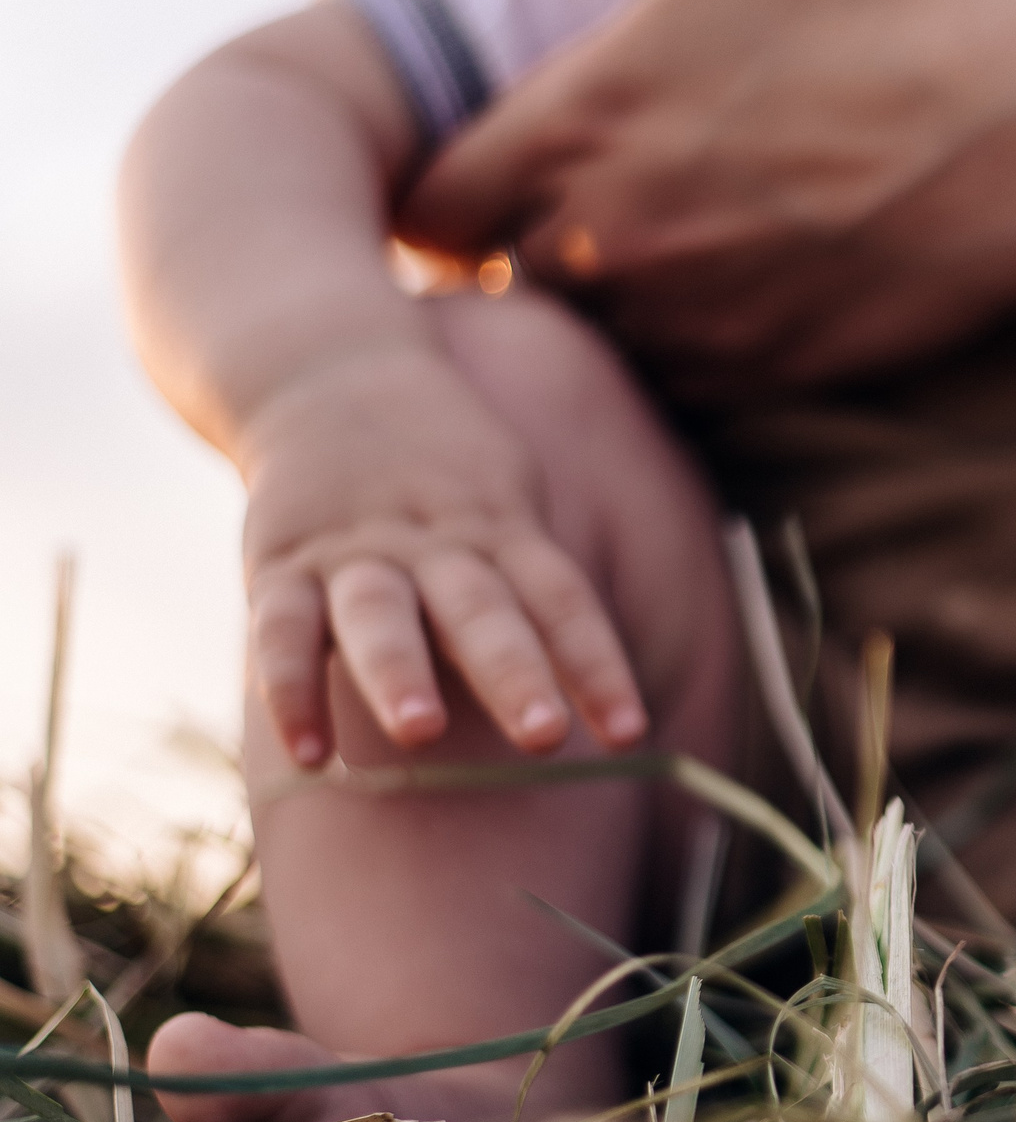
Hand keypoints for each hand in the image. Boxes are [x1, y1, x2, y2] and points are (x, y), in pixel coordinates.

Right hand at [238, 353, 645, 765]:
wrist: (327, 368)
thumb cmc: (444, 468)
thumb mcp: (506, 501)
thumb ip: (533, 583)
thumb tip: (593, 685)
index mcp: (502, 529)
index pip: (563, 601)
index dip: (598, 666)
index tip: (630, 734)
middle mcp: (433, 542)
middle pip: (482, 611)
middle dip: (514, 674)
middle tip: (546, 736)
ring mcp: (354, 551)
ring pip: (380, 615)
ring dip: (400, 674)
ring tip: (422, 733)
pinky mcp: (279, 562)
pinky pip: (282, 629)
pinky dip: (289, 690)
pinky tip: (307, 753)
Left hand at [400, 0, 1015, 393]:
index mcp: (583, 118)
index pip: (428, 201)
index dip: (439, 184)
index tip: (478, 163)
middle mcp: (616, 238)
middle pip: (506, 274)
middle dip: (529, 236)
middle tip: (595, 187)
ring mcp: (696, 318)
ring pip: (596, 333)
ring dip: (613, 294)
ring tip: (682, 230)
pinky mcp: (771, 371)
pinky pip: (683, 380)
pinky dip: (693, 340)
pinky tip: (752, 272)